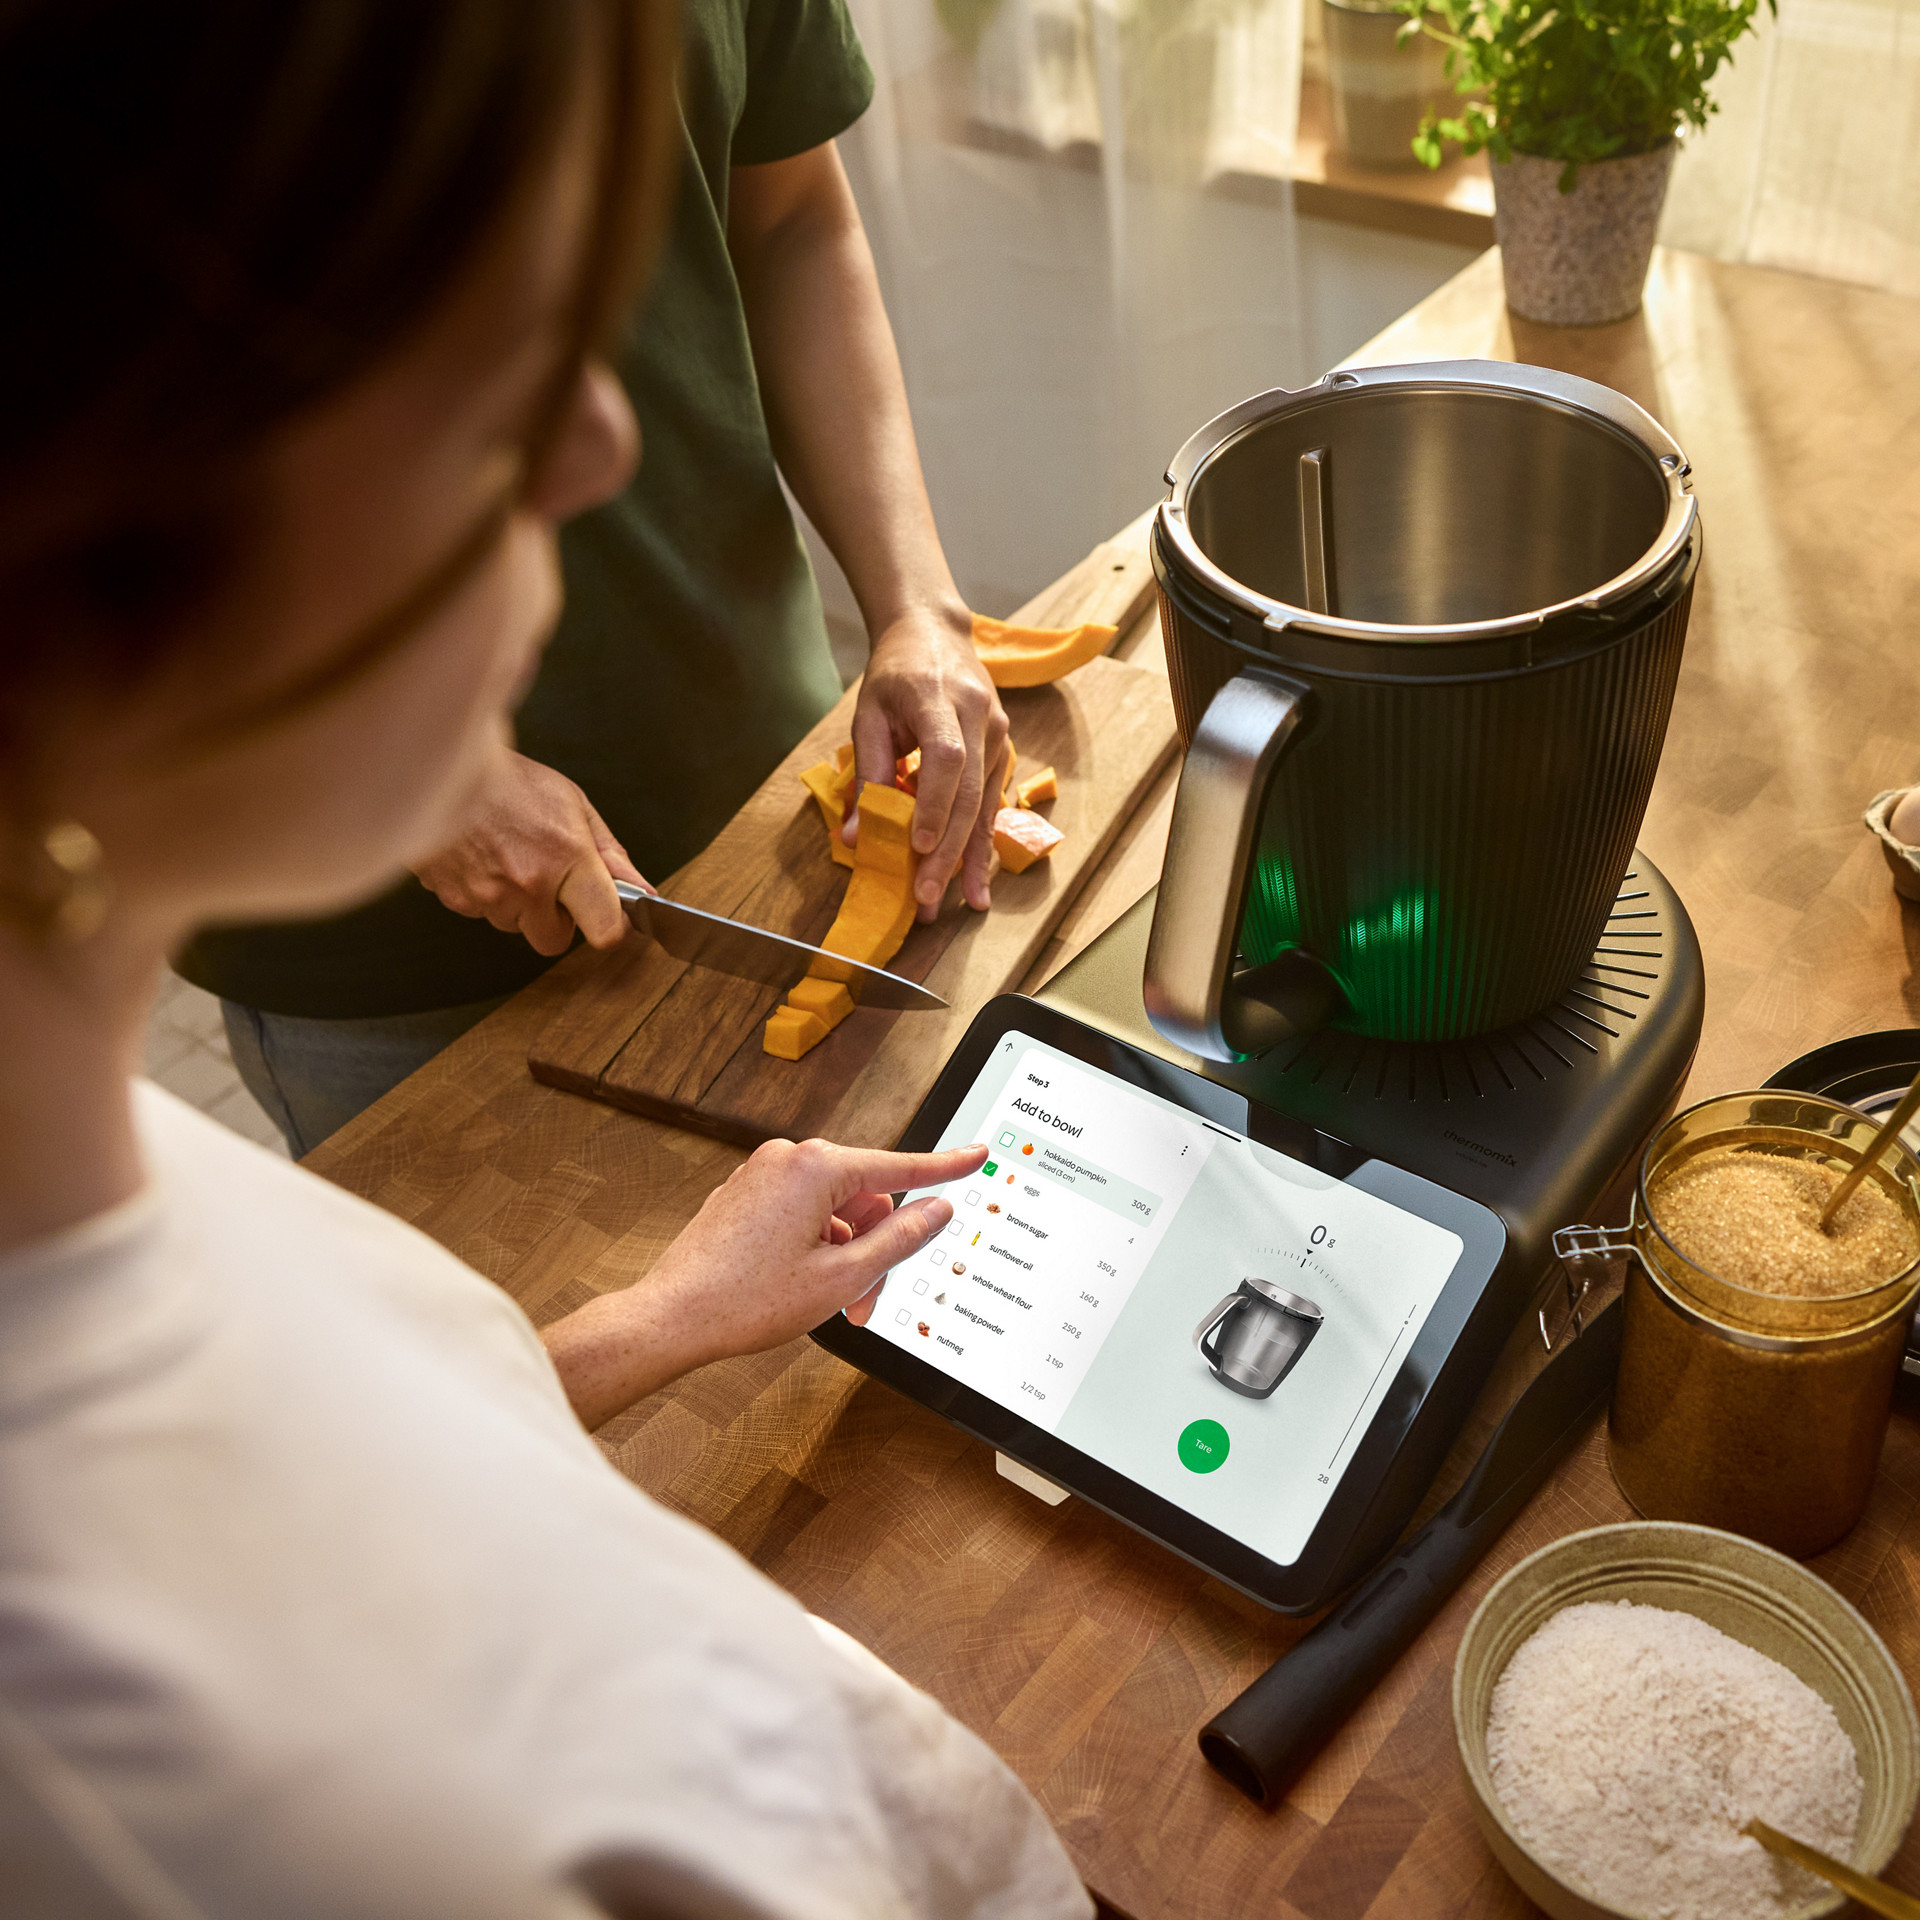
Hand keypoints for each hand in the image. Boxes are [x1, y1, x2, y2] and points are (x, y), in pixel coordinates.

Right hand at [412, 750, 643, 955]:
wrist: (438, 766)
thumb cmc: (508, 780)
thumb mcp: (573, 805)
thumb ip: (609, 854)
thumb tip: (641, 889)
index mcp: (566, 858)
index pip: (605, 929)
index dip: (611, 929)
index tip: (609, 918)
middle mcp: (527, 884)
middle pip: (553, 940)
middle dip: (554, 919)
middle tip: (548, 880)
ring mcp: (486, 896)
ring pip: (512, 925)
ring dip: (516, 905)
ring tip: (509, 858)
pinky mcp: (453, 898)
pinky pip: (479, 912)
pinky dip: (484, 894)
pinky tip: (484, 859)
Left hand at [541, 1138, 989, 1428]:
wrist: (674, 1317)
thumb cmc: (744, 1300)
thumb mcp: (841, 1277)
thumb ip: (899, 1239)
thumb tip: (934, 1210)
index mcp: (814, 1167)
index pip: (897, 1164)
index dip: (944, 1167)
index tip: (974, 1155)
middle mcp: (786, 1159)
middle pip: (864, 1196)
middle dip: (875, 1247)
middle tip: (867, 1299)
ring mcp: (762, 1175)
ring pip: (833, 1210)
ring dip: (845, 1254)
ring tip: (832, 1303)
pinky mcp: (746, 1196)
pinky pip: (801, 1213)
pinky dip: (815, 1247)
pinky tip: (804, 1286)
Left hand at [849, 605, 1007, 920]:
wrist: (936, 632)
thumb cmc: (895, 673)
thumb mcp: (870, 714)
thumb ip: (868, 773)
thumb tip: (857, 837)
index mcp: (940, 700)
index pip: (946, 758)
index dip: (934, 804)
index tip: (917, 846)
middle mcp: (980, 717)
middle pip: (969, 793)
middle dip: (949, 850)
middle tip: (928, 896)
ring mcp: (998, 733)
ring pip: (986, 804)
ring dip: (970, 856)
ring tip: (961, 902)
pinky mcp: (1003, 748)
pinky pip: (993, 801)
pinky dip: (982, 841)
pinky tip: (977, 879)